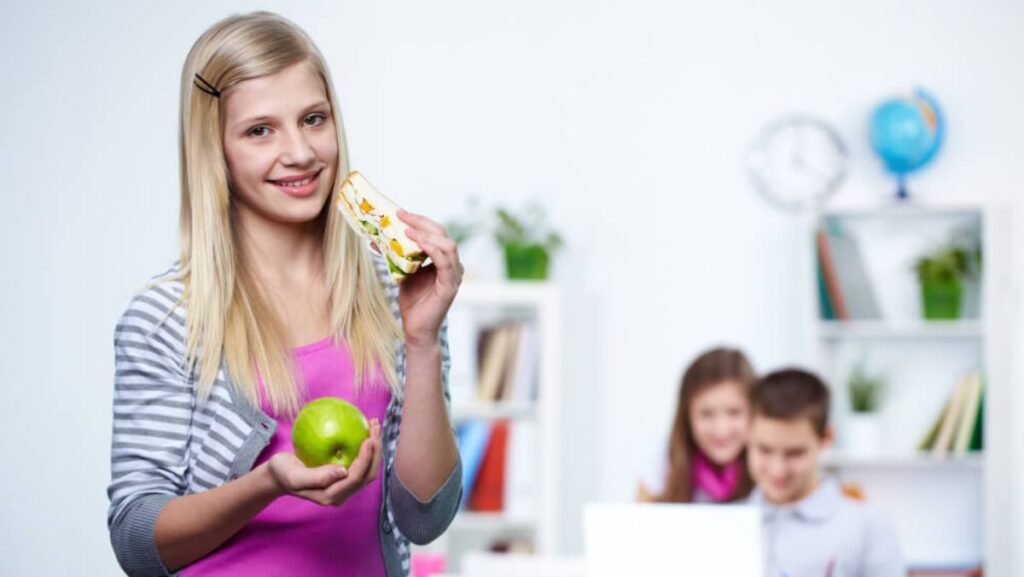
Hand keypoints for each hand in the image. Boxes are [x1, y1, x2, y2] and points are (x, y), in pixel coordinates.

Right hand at [266, 419, 382, 505]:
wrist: (278, 475)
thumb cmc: (283, 473)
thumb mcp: (294, 476)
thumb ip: (317, 477)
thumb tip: (343, 472)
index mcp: (331, 496)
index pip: (356, 478)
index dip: (366, 459)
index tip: (368, 438)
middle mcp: (342, 493)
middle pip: (368, 474)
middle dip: (376, 451)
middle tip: (374, 427)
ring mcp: (344, 485)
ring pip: (368, 468)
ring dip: (374, 447)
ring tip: (373, 424)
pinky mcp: (344, 476)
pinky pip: (360, 462)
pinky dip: (366, 446)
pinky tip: (364, 429)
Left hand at [398, 209, 463, 347]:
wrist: (416, 328)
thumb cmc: (412, 301)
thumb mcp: (404, 272)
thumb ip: (400, 256)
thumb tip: (378, 239)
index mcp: (443, 258)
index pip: (436, 232)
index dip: (419, 220)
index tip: (400, 213)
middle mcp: (452, 264)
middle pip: (442, 233)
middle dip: (421, 222)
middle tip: (401, 216)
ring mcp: (454, 275)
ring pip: (447, 245)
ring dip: (427, 234)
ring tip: (408, 230)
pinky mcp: (450, 286)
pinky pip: (445, 263)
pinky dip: (433, 250)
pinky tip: (418, 244)